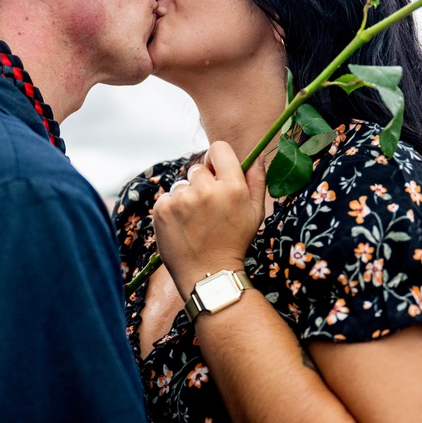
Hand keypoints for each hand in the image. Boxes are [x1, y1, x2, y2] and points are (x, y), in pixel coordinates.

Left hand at [152, 142, 266, 298]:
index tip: (216, 173)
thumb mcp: (255, 212)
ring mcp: (182, 199)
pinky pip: (167, 197)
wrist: (208, 274)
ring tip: (195, 222)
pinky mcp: (163, 209)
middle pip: (198, 169)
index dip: (216, 160)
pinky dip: (172, 209)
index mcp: (232, 187)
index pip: (218, 148)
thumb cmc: (234, 242)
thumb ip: (257, 180)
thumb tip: (258, 154)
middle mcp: (206, 190)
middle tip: (207, 209)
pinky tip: (182, 226)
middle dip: (202, 184)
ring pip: (181, 185)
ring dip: (186, 197)